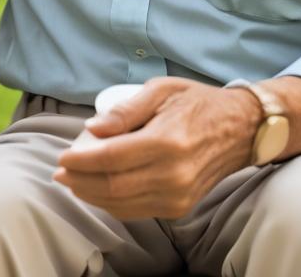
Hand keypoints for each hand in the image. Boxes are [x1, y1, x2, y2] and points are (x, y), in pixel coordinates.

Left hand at [53, 77, 260, 219]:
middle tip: (60, 171)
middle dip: (80, 181)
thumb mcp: (161, 90)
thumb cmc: (197, 103)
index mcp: (166, 141)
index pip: (111, 158)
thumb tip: (93, 128)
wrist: (241, 129)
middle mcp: (173, 174)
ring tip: (73, 181)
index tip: (62, 156)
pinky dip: (112, 203)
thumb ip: (126, 111)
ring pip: (122, 203)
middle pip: (113, 186)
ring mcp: (179, 195)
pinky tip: (97, 191)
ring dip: (92, 195)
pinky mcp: (181, 207)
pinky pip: (138, 211)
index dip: (81, 160)